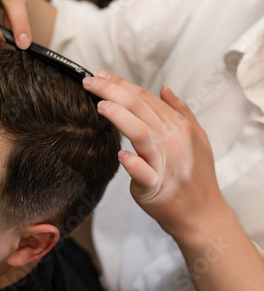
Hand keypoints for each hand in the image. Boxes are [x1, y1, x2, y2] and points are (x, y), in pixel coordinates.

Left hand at [83, 71, 225, 239]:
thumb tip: (164, 88)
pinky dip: (133, 163)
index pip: (145, 98)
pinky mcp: (156, 186)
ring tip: (100, 106)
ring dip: (121, 117)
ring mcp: (165, 163)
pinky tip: (120, 155)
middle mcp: (173, 141)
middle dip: (112, 91)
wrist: (201, 214)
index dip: (121, 84)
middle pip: (140, 108)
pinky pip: (144, 172)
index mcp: (179, 127)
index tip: (100, 76)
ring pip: (142, 133)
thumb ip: (180, 112)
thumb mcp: (196, 138)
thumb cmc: (195, 175)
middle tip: (89, 82)